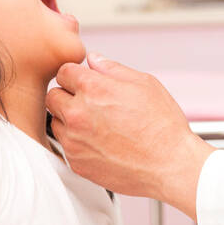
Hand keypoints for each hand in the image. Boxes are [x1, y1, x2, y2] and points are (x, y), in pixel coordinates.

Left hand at [46, 53, 211, 212]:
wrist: (170, 165)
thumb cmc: (163, 126)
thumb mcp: (145, 84)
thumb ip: (113, 69)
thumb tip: (94, 60)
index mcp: (93, 89)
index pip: (64, 72)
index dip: (77, 75)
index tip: (86, 83)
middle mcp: (78, 113)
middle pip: (53, 96)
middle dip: (69, 96)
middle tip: (92, 104)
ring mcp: (74, 140)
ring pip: (57, 122)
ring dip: (70, 120)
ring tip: (99, 125)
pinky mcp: (76, 162)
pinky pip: (66, 146)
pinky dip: (78, 142)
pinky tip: (101, 142)